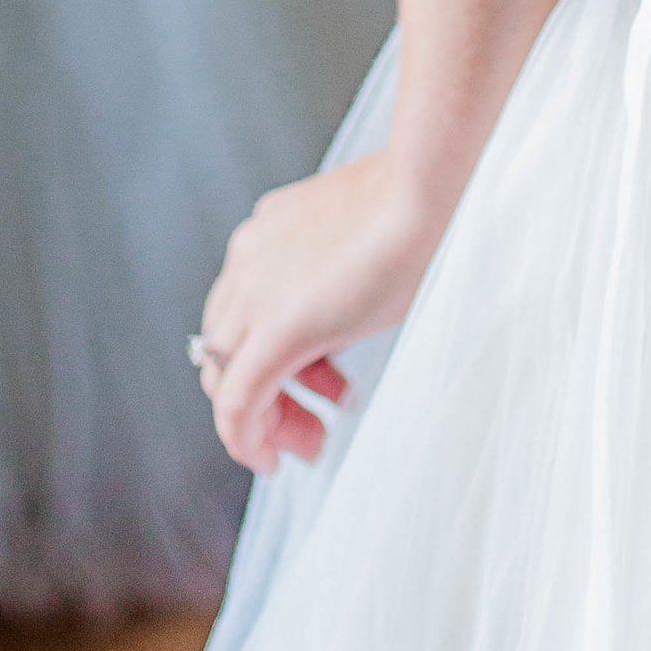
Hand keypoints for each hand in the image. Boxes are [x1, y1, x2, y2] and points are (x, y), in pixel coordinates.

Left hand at [194, 148, 442, 478]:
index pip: (245, 310)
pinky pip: (236, 399)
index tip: (324, 386)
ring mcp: (254, 292)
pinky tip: (268, 461)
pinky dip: (244, 436)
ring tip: (311, 443)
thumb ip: (336, 276)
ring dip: (263, 419)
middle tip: (312, 426)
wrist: (424, 189)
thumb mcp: (360, 242)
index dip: (277, 355)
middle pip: (228, 345)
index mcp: (267, 232)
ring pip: (225, 375)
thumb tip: (346, 312)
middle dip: (268, 393)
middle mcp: (247, 258)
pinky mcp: (273, 328)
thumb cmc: (414, 209)